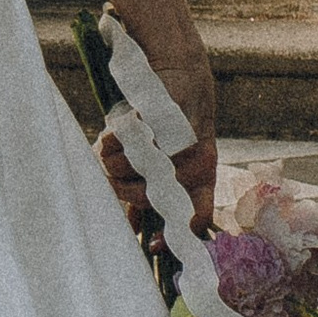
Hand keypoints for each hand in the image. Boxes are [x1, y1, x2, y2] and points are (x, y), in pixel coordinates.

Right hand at [97, 49, 216, 241]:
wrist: (178, 71)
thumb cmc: (168, 125)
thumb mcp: (165, 163)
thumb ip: (152, 197)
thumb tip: (139, 235)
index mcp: (205, 177)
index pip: (196, 218)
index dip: (174, 237)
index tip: (150, 244)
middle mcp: (199, 163)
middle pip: (146, 196)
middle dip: (125, 189)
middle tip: (116, 172)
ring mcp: (180, 140)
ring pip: (130, 169)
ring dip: (114, 161)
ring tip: (116, 146)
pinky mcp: (160, 116)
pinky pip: (124, 141)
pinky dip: (113, 139)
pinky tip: (114, 133)